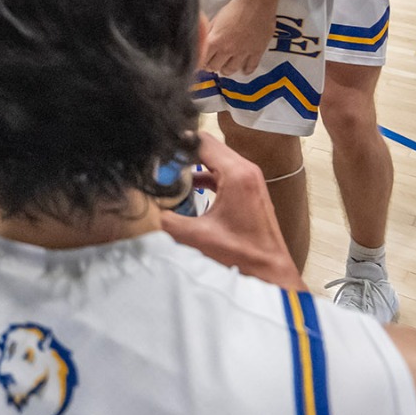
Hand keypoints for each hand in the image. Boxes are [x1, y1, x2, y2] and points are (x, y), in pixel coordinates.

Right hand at [159, 133, 303, 291]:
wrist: (271, 274)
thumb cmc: (243, 256)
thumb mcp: (196, 237)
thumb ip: (165, 220)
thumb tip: (144, 208)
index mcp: (237, 174)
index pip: (201, 140)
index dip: (176, 142)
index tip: (156, 152)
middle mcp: (246, 170)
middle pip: (207, 146)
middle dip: (182, 152)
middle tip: (158, 164)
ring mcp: (249, 179)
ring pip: (215, 158)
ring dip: (192, 164)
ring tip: (167, 174)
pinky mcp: (248, 190)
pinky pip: (222, 172)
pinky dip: (203, 175)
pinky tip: (186, 188)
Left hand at [200, 0, 277, 80]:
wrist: (256, 2)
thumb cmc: (235, 7)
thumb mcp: (216, 19)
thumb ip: (209, 33)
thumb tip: (203, 42)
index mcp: (215, 41)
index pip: (202, 60)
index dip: (200, 62)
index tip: (201, 63)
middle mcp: (228, 49)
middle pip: (215, 67)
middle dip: (212, 66)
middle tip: (213, 64)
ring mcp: (243, 52)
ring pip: (231, 70)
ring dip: (227, 70)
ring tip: (226, 68)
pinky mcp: (256, 51)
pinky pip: (250, 67)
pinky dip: (246, 70)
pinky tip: (244, 69)